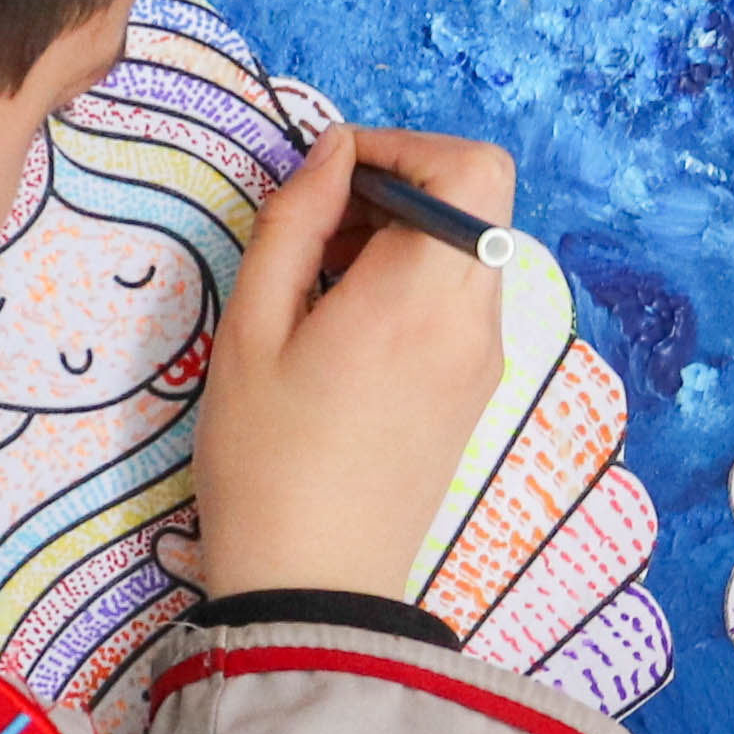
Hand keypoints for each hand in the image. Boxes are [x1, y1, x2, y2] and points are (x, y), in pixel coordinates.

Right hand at [192, 127, 519, 601]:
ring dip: (403, 235)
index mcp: (421, 299)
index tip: (332, 179)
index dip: (402, 147)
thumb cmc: (265, 460)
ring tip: (321, 281)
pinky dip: (413, 282)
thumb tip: (332, 149)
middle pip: (476, 201)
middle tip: (318, 229)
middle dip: (398, 186)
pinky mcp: (475, 390)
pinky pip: (460, 300)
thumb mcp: (250, 328)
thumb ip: (295, 222)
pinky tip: (345, 325)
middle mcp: (474, 323)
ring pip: (469, 249)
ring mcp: (483, 360)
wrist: (313, 586)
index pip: (470, 168)